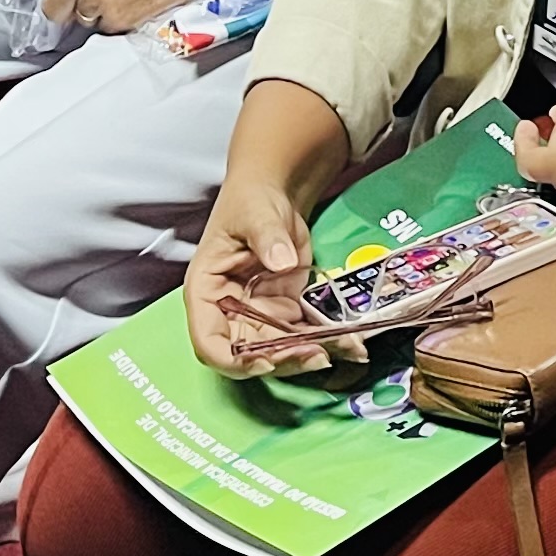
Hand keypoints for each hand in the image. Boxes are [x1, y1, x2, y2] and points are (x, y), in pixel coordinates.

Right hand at [186, 172, 329, 375]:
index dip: (234, 360)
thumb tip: (280, 261)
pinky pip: (302, 335)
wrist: (275, 195)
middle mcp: (229, 312)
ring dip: (308, 354)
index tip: (265, 360)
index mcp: (207, 293)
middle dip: (283, 359)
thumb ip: (266, 236)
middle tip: (316, 353)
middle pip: (249, 354)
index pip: (209, 343)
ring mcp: (258, 315)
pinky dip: (324, 340)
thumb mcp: (254, 214)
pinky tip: (348, 342)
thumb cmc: (250, 202)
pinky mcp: (284, 312)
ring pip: (279, 351)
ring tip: (341, 349)